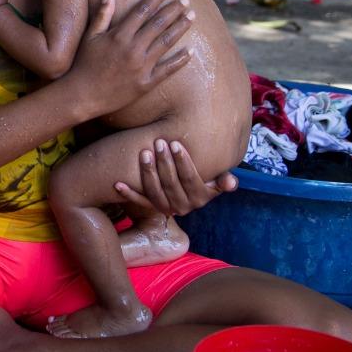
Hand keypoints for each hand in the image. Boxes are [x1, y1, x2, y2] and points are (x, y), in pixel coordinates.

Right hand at [64, 0, 194, 120]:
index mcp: (119, 36)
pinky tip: (191, 51)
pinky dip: (180, 60)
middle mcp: (132, 49)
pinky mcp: (146, 83)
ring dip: (180, 28)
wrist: (83, 96)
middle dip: (173, 10)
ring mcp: (141, 67)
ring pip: (166, 42)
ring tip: (191, 17)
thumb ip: (102, 15)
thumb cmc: (83, 64)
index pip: (142, 11)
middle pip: (158, 24)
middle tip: (185, 0)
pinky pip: (167, 70)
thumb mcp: (90, 37)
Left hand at [114, 138, 237, 218]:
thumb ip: (223, 179)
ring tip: (144, 153)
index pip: (191, 179)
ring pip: (155, 193)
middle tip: (159, 142)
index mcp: (200, 198)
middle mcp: (183, 207)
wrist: (187, 191)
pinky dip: (128, 194)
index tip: (176, 143)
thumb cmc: (204, 175)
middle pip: (172, 184)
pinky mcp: (150, 209)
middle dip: (165, 162)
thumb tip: (233, 183)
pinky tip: (118, 183)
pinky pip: (139, 202)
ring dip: (148, 173)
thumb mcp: (216, 178)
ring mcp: (166, 208)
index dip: (183, 162)